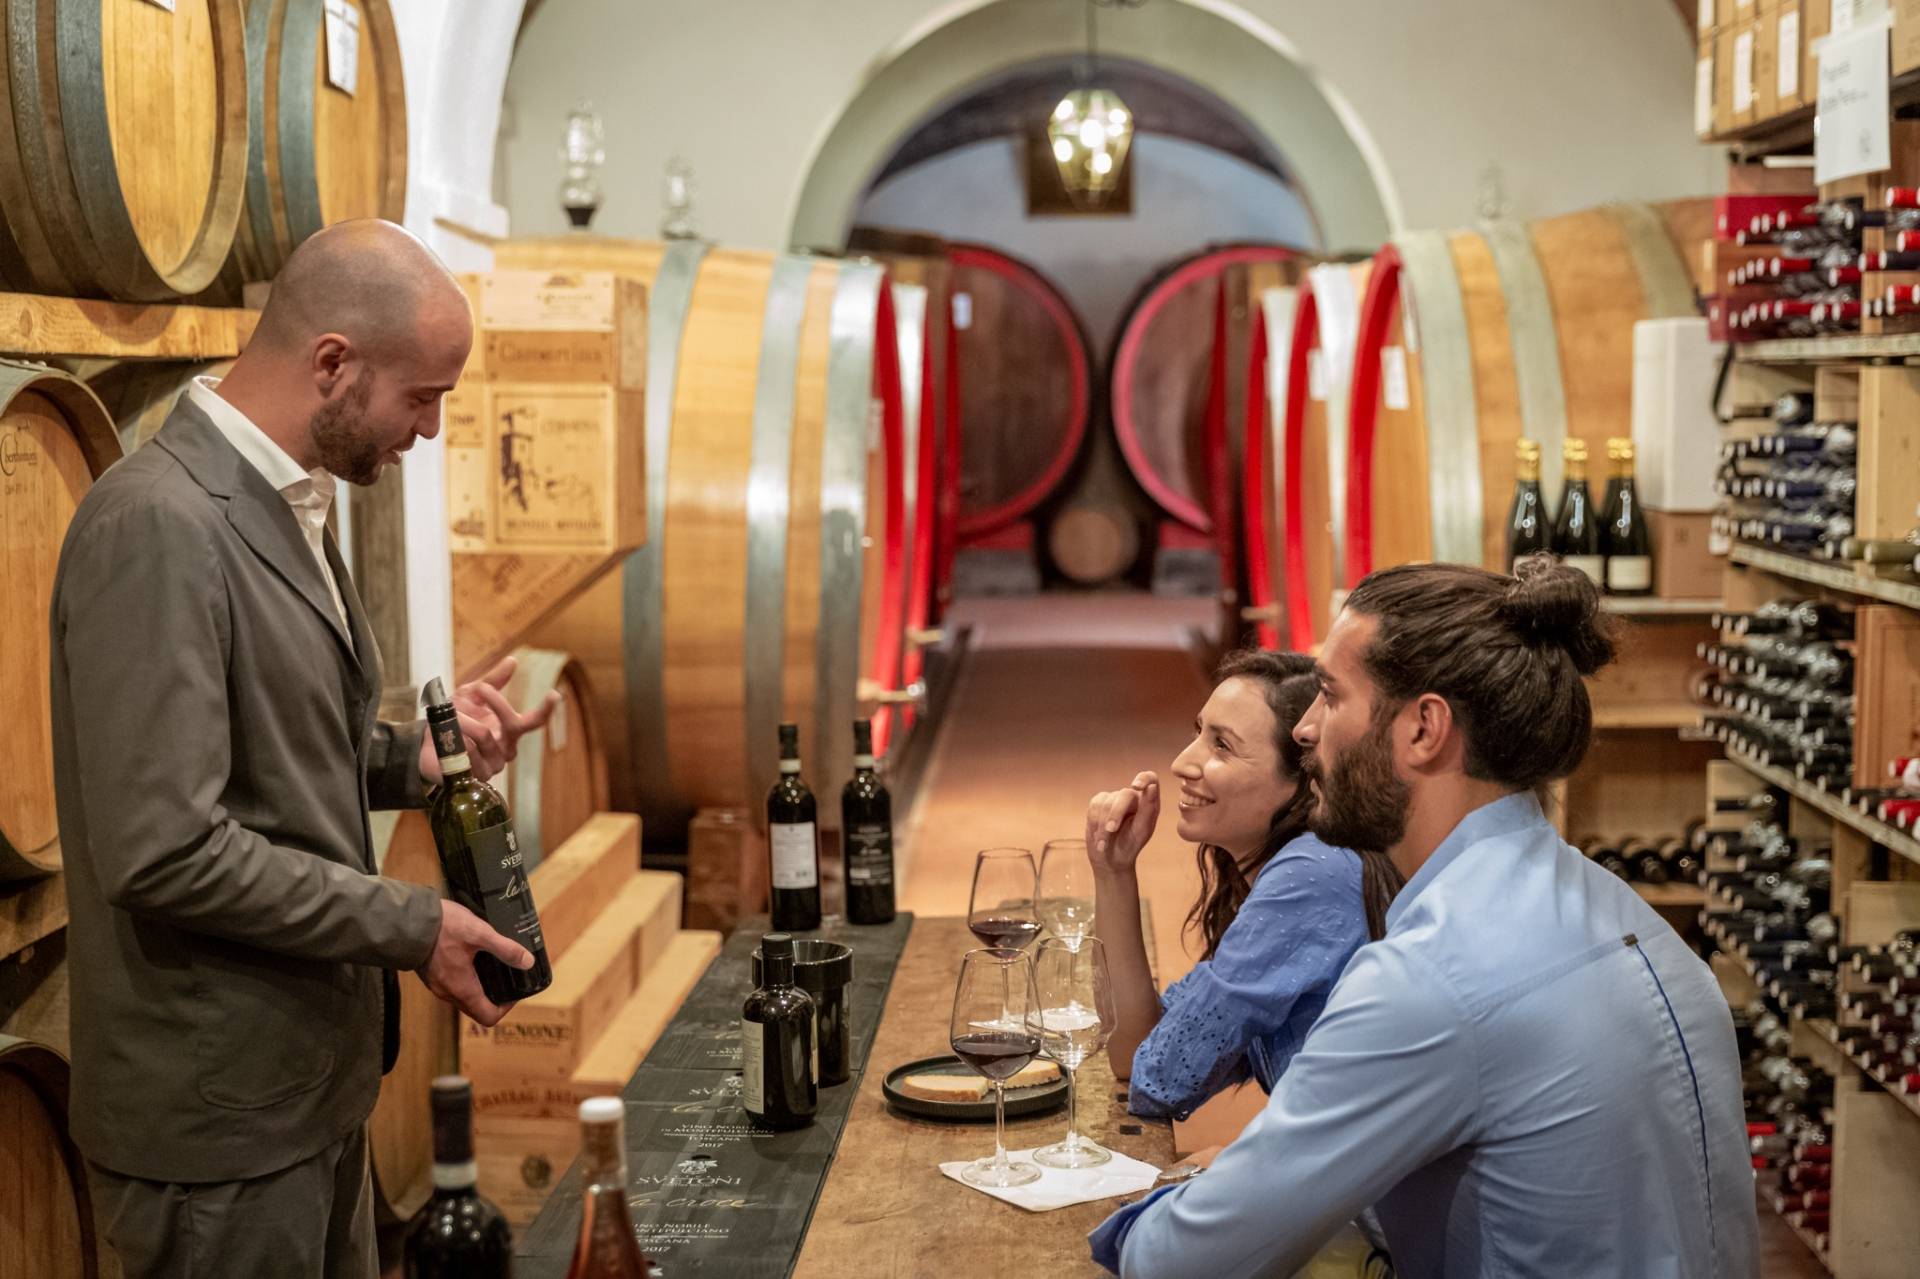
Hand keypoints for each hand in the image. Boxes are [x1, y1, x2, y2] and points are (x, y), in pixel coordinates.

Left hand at [418, 654, 560, 784]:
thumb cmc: (453, 720)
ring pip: (484, 733)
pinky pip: (470, 750)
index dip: (546, 709)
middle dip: (498, 703)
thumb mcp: (471, 696)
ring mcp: (494, 764)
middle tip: (480, 688)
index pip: (535, 721)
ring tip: (450, 716)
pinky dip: (456, 737)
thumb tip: (513, 660)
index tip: (554, 694)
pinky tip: (448, 737)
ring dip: (463, 719)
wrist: (427, 745)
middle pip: (515, 724)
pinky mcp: (477, 775)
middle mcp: (507, 749)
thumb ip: (493, 682)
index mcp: (511, 731)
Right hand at [418, 899, 531, 1026]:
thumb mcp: (479, 934)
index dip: (507, 1008)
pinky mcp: (431, 975)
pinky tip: (472, 957)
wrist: (407, 920)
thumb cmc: (442, 928)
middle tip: (507, 975)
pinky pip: (452, 986)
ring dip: (480, 988)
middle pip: (477, 1009)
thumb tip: (527, 962)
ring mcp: (437, 985)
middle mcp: (448, 993)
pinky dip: (466, 979)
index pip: (489, 1017)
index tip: (515, 990)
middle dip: (495, 997)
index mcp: (463, 989)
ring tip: (492, 965)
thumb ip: (505, 948)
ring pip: (464, 998)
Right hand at [1085, 771, 1159, 873]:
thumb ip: (1148, 809)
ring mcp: (1114, 800)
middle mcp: (1133, 798)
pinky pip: (1094, 805)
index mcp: (1148, 803)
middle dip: (1115, 813)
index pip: (1150, 779)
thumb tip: (1151, 787)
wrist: (1110, 860)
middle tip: (1110, 830)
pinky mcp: (1099, 803)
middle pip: (1124, 793)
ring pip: (1106, 801)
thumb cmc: (1130, 846)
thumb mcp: (1141, 831)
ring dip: (1103, 824)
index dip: (1143, 778)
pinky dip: (1094, 822)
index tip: (1135, 786)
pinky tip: (1098, 836)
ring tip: (1103, 842)